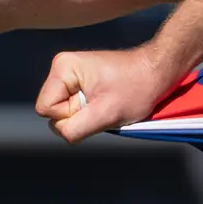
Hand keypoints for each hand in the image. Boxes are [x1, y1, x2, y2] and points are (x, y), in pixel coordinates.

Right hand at [35, 43, 181, 144]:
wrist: (157, 71)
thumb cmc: (137, 88)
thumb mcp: (105, 114)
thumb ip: (76, 129)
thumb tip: (62, 134)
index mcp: (63, 68)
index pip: (45, 110)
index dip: (69, 117)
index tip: (94, 107)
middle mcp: (61, 68)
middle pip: (52, 111)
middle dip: (77, 117)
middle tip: (103, 106)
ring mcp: (70, 75)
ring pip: (63, 112)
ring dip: (85, 116)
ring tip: (107, 103)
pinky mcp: (79, 82)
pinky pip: (74, 108)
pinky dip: (90, 112)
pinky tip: (106, 102)